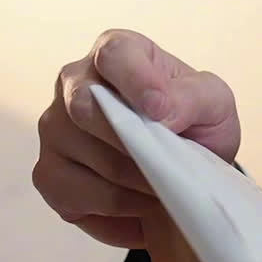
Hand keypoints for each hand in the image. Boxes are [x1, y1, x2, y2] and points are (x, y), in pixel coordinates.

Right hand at [32, 28, 240, 247]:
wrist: (184, 171)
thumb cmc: (194, 124)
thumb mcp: (214, 104)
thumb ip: (193, 97)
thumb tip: (159, 111)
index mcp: (117, 53)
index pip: (113, 54)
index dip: (135, 81)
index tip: (161, 111)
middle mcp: (74, 84)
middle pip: (85, 109)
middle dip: (134, 144)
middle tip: (170, 165)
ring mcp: (54, 130)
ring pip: (86, 158)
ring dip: (134, 181)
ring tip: (163, 187)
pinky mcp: (48, 174)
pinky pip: (76, 196)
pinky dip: (118, 208)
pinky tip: (142, 204)